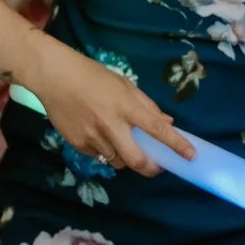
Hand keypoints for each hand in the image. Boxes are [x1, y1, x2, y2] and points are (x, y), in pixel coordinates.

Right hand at [32, 43, 195, 176]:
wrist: (55, 77)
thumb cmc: (93, 76)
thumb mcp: (124, 85)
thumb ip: (147, 106)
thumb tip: (167, 123)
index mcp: (126, 106)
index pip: (156, 129)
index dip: (176, 144)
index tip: (190, 155)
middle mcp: (111, 125)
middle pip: (136, 160)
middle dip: (150, 168)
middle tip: (156, 166)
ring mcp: (93, 137)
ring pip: (117, 161)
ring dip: (125, 157)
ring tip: (121, 141)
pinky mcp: (78, 144)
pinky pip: (99, 156)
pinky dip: (105, 151)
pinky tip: (99, 135)